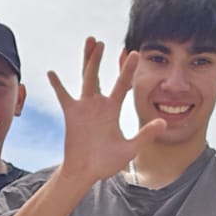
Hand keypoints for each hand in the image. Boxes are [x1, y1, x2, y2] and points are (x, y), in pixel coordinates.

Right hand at [48, 38, 164, 185]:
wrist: (86, 173)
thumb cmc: (107, 162)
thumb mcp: (130, 149)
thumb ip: (145, 135)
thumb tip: (163, 122)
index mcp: (112, 109)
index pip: (122, 84)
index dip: (128, 69)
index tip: (134, 53)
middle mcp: (98, 104)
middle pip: (99, 75)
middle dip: (100, 58)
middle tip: (102, 41)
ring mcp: (84, 108)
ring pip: (86, 78)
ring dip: (88, 61)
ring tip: (91, 43)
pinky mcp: (71, 115)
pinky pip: (63, 96)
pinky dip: (57, 85)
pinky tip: (52, 73)